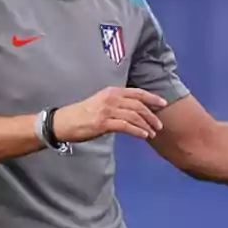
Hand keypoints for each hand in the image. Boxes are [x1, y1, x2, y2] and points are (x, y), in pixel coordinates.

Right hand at [53, 86, 167, 142]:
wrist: (64, 122)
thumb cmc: (83, 114)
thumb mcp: (101, 102)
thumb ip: (117, 104)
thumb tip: (134, 111)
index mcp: (112, 92)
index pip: (137, 93)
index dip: (152, 98)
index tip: (163, 103)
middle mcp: (111, 98)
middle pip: (138, 105)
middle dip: (151, 116)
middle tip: (159, 125)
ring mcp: (107, 110)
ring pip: (134, 116)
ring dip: (146, 125)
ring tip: (152, 133)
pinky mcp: (103, 123)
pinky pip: (126, 126)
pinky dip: (137, 131)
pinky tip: (143, 136)